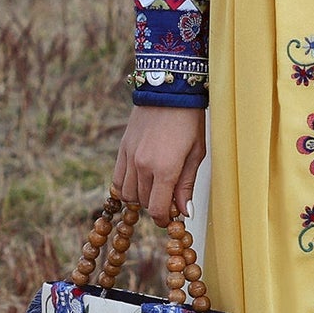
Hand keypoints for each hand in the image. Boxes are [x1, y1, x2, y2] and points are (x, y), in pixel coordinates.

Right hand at [113, 104, 206, 222]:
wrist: (168, 93)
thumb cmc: (189, 122)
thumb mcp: (196, 154)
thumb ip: (186, 186)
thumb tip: (183, 213)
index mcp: (165, 169)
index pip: (158, 210)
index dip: (165, 220)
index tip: (171, 218)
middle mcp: (143, 165)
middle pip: (144, 203)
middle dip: (157, 206)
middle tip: (169, 198)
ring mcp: (129, 157)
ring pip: (128, 195)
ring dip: (141, 197)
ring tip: (155, 188)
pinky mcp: (122, 149)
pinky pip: (117, 180)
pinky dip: (127, 186)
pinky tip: (140, 181)